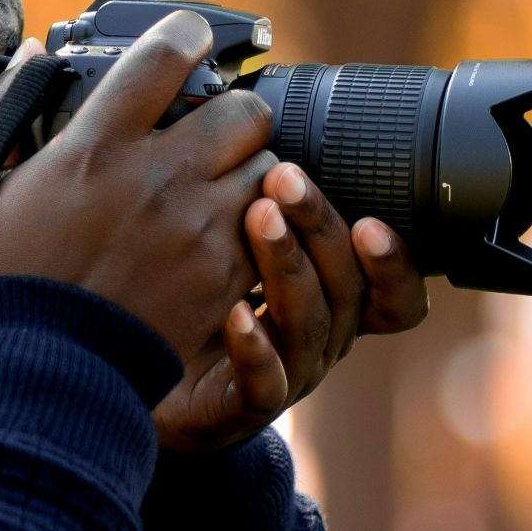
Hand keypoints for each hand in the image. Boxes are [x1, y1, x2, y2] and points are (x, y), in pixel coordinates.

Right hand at [0, 11, 276, 363]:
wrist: (48, 366)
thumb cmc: (11, 276)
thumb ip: (7, 110)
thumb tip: (28, 53)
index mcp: (95, 147)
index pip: (164, 55)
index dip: (186, 35)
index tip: (191, 39)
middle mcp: (155, 177)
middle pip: (241, 109)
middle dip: (231, 115)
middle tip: (211, 134)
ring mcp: (197, 227)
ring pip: (266, 167)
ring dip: (245, 173)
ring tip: (215, 193)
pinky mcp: (225, 274)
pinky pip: (268, 228)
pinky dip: (253, 228)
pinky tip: (220, 238)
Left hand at [151, 161, 431, 452]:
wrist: (136, 386)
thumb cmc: (189, 309)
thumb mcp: (228, 248)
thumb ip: (257, 202)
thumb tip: (257, 124)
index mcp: (328, 302)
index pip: (392, 290)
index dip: (395, 262)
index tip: (373, 217)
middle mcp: (319, 338)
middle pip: (347, 287)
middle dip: (319, 227)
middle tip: (283, 176)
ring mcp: (286, 374)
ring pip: (310, 325)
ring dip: (287, 266)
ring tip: (257, 217)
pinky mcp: (243, 406)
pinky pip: (265, 381)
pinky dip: (254, 344)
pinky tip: (234, 310)